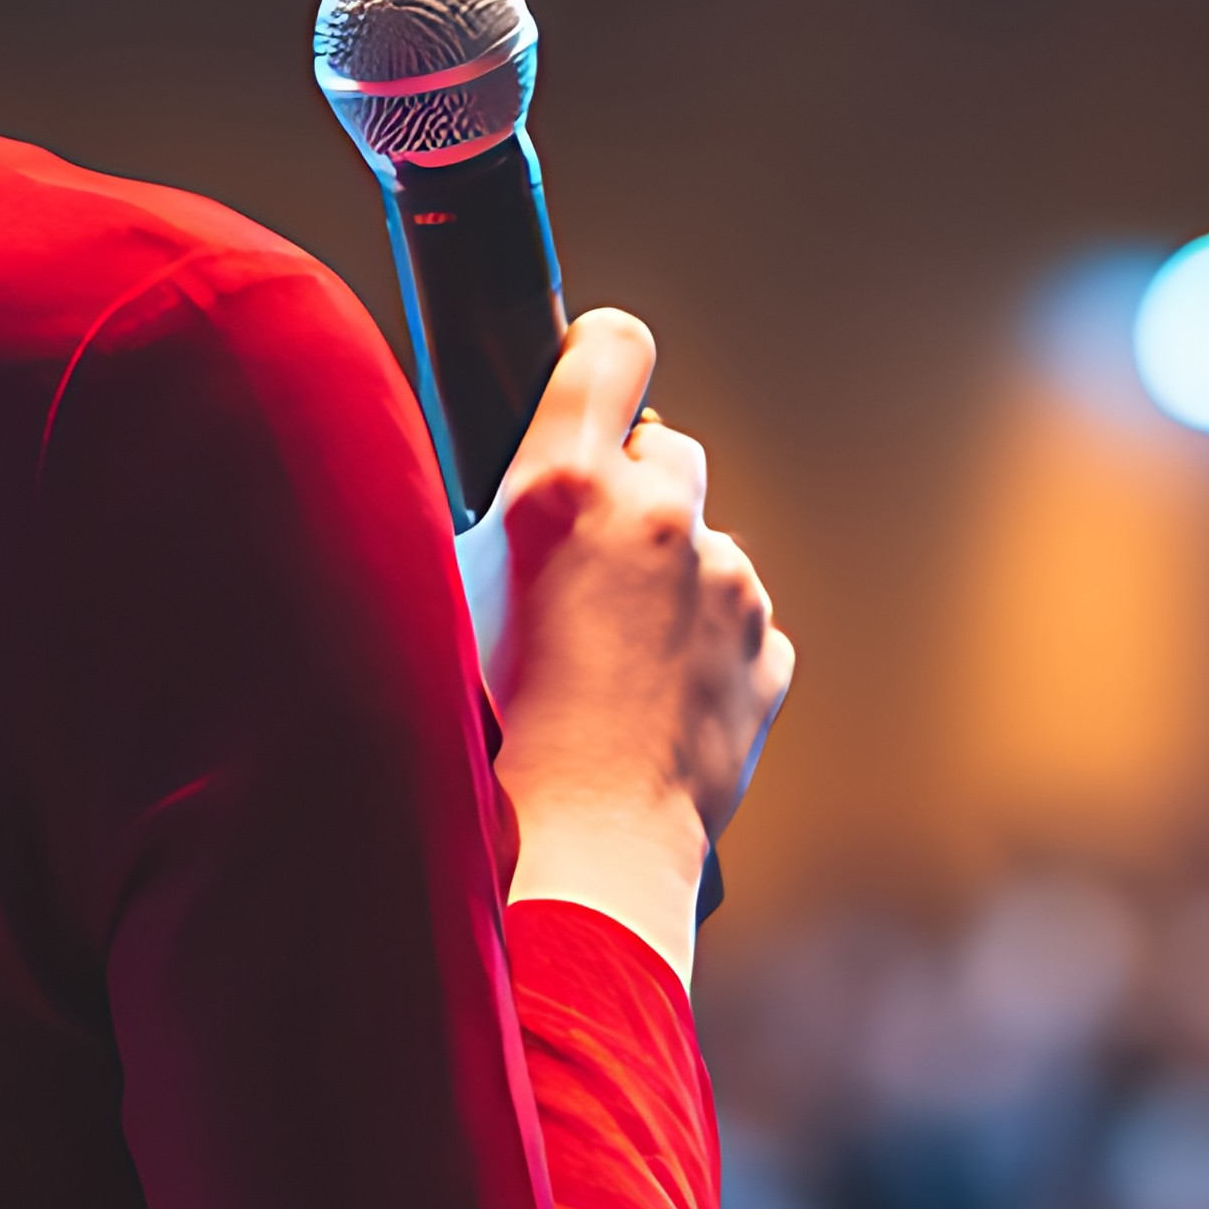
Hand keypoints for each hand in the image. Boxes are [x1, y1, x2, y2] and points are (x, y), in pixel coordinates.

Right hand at [468, 308, 787, 979]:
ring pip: (703, 546)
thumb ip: (495, 523)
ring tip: (605, 662)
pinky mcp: (767, 652)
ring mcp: (728, 587)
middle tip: (581, 562)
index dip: (600, 360)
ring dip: (666, 580)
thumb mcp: (441, 602)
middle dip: (632, 489)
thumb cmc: (483, 741)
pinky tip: (647, 702)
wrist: (571, 858)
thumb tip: (506, 491)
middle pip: (665, 448)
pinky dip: (704, 646)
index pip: (610, 349)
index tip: (593, 379)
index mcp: (565, 489)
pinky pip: (737, 622)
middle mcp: (661, 520)